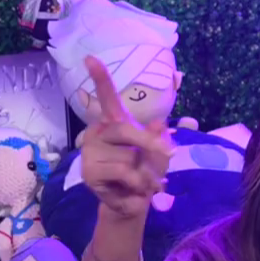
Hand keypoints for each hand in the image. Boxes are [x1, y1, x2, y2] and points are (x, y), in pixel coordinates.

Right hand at [79, 55, 173, 221]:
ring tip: (144, 182)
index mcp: (115, 123)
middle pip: (125, 130)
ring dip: (145, 173)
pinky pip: (123, 173)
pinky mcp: (89, 172)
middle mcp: (99, 134)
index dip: (100, 79)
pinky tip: (133, 190)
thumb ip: (158, 139)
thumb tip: (159, 124)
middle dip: (150, 144)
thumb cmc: (146, 173)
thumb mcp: (158, 154)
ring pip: (127, 157)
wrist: (133, 203)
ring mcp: (91, 152)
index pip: (107, 98)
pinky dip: (137, 184)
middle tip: (170, 154)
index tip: (90, 57)